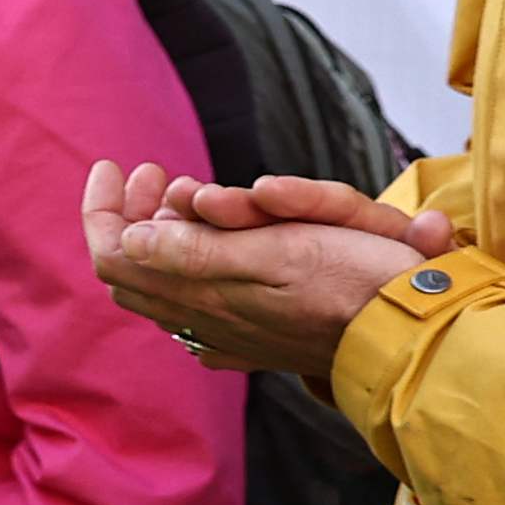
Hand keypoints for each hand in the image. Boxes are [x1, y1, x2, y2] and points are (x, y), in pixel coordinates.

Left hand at [82, 158, 452, 381]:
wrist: (402, 335)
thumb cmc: (350, 284)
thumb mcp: (277, 255)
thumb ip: (198, 251)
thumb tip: (128, 239)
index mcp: (199, 296)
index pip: (114, 255)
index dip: (102, 209)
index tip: (112, 165)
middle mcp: (199, 320)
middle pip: (130, 266)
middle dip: (131, 212)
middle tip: (154, 172)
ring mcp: (221, 333)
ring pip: (161, 280)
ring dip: (163, 228)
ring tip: (185, 191)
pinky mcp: (247, 338)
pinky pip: (195, 296)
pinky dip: (191, 256)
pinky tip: (211, 233)